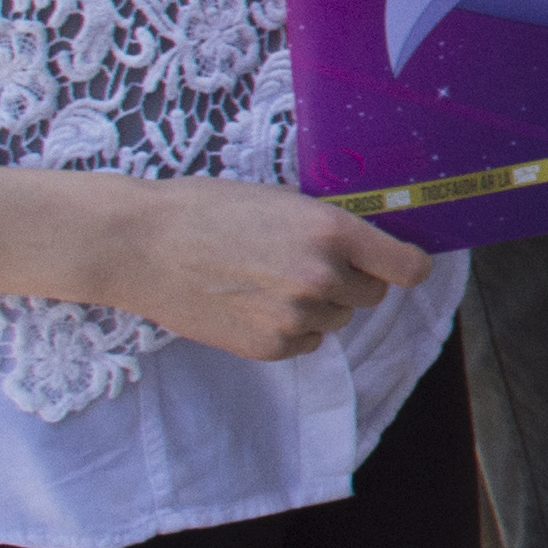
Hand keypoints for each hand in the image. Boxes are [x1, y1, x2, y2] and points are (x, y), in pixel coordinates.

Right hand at [99, 180, 427, 361]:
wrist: (140, 245)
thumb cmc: (207, 210)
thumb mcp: (282, 200)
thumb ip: (328, 226)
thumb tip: (368, 246)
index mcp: (332, 231)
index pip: (408, 267)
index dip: (406, 266)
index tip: (398, 266)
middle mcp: (322, 277)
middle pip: (371, 294)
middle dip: (350, 280)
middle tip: (306, 263)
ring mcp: (297, 316)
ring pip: (337, 319)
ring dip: (317, 305)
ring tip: (267, 280)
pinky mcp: (270, 347)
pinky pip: (306, 342)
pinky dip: (291, 328)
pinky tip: (252, 304)